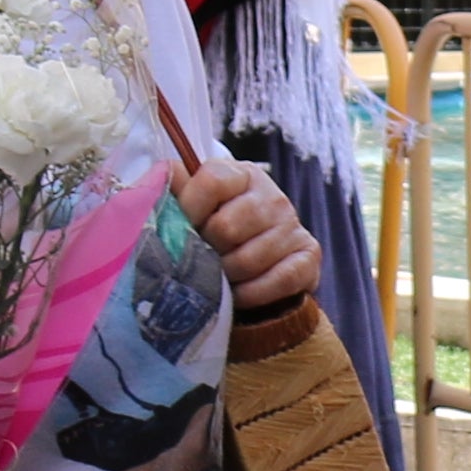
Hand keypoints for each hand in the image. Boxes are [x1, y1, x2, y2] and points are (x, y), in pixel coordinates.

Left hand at [177, 155, 316, 318]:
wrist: (260, 263)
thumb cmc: (219, 229)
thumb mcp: (197, 205)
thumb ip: (177, 190)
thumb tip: (161, 175)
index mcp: (242, 175)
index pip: (212, 180)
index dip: (189, 207)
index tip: (181, 228)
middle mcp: (273, 196)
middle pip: (227, 226)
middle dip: (207, 250)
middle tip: (201, 260)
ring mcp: (293, 226)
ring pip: (249, 259)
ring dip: (226, 277)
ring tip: (218, 278)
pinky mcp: (310, 256)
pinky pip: (279, 280)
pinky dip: (252, 294)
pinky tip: (239, 295)